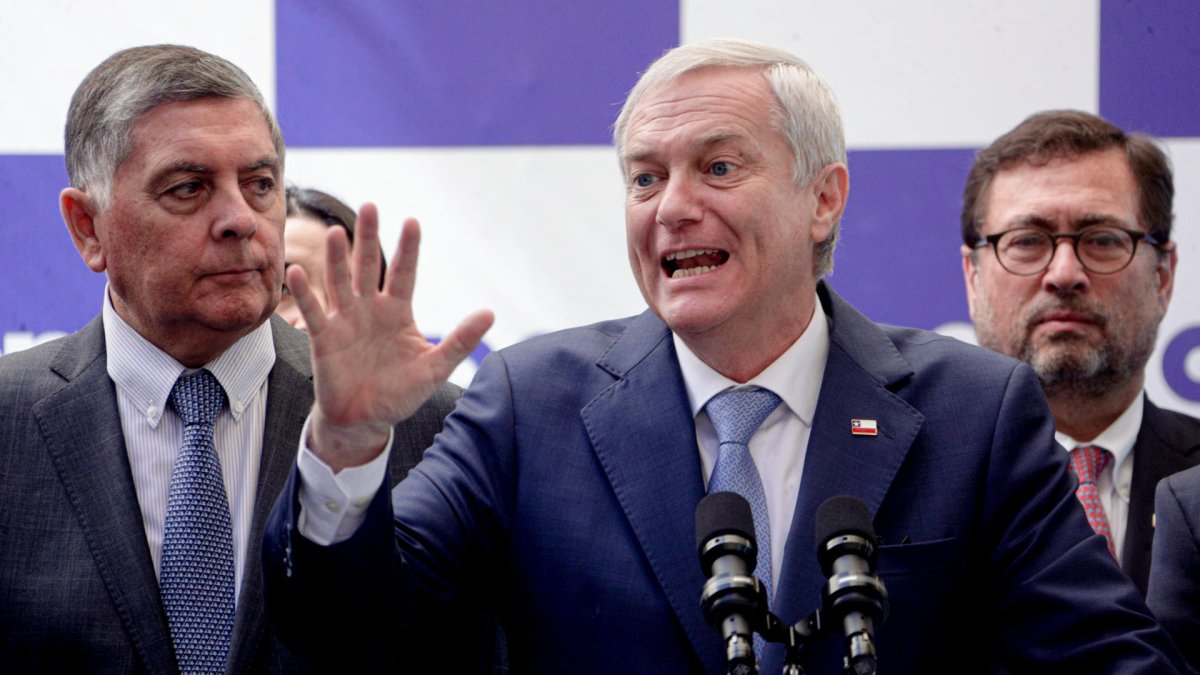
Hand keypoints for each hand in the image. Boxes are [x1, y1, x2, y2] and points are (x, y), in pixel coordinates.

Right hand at [288, 203, 493, 470]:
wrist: (365, 421)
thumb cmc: (400, 394)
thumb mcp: (434, 368)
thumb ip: (459, 341)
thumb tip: (490, 313)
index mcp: (398, 312)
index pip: (405, 273)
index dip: (408, 249)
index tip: (412, 221)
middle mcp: (370, 309)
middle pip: (369, 267)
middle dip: (369, 238)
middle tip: (370, 206)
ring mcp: (345, 321)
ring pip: (340, 282)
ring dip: (337, 259)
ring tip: (334, 233)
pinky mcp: (324, 338)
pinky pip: (313, 312)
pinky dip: (306, 293)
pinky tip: (298, 271)